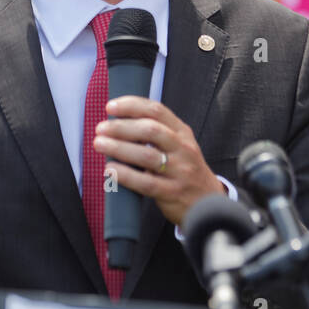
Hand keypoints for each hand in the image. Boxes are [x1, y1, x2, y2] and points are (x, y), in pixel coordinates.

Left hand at [92, 96, 225, 227]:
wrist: (209, 202)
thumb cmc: (185, 169)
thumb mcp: (179, 145)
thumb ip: (157, 132)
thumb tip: (119, 121)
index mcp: (182, 133)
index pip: (157, 110)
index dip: (131, 106)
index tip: (110, 107)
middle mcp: (183, 149)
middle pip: (150, 130)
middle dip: (121, 127)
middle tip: (101, 128)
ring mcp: (179, 171)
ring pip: (146, 155)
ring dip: (118, 148)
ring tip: (99, 144)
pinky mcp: (172, 193)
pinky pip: (145, 183)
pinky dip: (125, 175)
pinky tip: (110, 170)